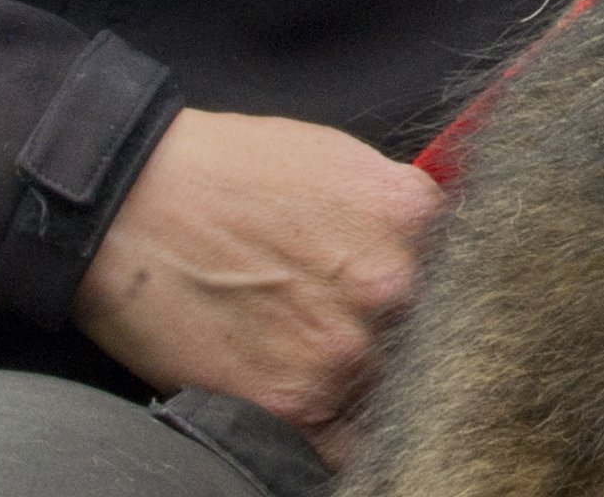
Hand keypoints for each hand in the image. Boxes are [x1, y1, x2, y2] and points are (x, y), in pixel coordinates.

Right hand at [72, 108, 445, 465]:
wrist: (127, 207)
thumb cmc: (224, 172)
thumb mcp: (334, 156)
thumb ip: (400, 205)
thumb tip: (445, 238)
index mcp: (410, 215)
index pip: (476, 266)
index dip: (457, 284)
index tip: (445, 296)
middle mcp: (391, 286)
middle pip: (442, 331)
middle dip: (418, 333)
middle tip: (374, 326)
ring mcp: (345, 351)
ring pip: (399, 388)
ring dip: (378, 383)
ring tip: (332, 358)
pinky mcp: (295, 405)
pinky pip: (352, 446)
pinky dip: (347, 439)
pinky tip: (327, 411)